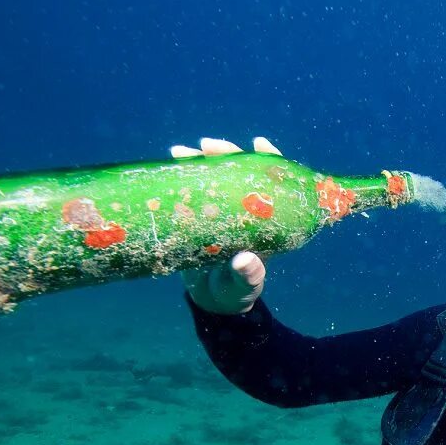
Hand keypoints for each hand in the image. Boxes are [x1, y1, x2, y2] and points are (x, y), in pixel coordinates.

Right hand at [175, 137, 281, 314]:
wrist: (211, 300)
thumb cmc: (235, 294)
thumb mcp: (243, 287)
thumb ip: (247, 276)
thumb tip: (245, 261)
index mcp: (266, 221)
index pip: (273, 184)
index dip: (270, 161)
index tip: (258, 144)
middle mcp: (246, 210)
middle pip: (241, 172)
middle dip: (227, 154)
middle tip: (207, 146)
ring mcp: (223, 209)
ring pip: (216, 176)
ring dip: (201, 159)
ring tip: (181, 151)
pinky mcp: (202, 214)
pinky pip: (195, 189)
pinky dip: (184, 173)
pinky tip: (172, 160)